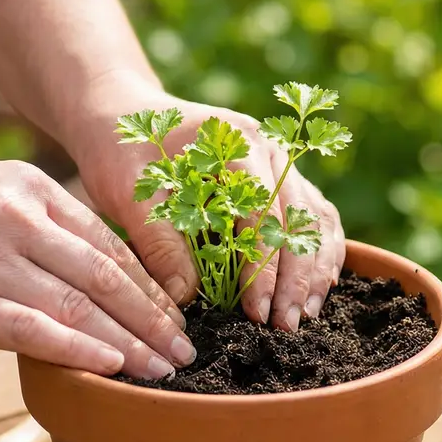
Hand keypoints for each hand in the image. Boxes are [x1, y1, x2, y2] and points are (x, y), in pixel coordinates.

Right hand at [0, 151, 195, 379]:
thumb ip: (28, 224)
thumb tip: (72, 270)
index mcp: (28, 189)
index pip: (109, 240)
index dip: (149, 283)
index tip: (176, 312)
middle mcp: (20, 218)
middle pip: (109, 273)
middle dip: (156, 317)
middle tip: (189, 351)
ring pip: (82, 304)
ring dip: (132, 342)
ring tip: (166, 371)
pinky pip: (35, 328)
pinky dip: (81, 350)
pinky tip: (113, 370)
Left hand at [69, 86, 345, 330]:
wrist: (122, 115)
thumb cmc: (121, 151)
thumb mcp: (128, 191)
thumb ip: (158, 241)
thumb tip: (187, 296)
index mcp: (237, 143)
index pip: (264, 213)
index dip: (264, 267)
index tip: (256, 311)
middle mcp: (270, 149)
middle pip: (300, 218)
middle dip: (296, 278)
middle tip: (285, 326)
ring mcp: (280, 164)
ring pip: (317, 220)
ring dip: (315, 270)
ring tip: (302, 317)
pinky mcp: (280, 182)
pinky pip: (315, 219)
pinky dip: (320, 256)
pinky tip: (311, 294)